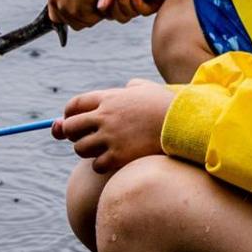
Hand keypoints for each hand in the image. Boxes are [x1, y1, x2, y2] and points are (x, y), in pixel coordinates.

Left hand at [52, 79, 176, 173]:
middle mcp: (105, 116)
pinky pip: (96, 165)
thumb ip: (132, 86)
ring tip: (102, 151)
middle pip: (70, 128)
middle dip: (73, 135)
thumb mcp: (148, 88)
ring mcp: (110, 137)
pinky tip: (113, 161)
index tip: (70, 122)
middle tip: (84, 139)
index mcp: (109, 98)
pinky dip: (101, 165)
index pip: (74, 105)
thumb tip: (127, 87)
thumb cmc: (167, 106)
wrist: (183, 124)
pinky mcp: (118, 156)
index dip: (68, 115)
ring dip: (88, 152)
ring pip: (80, 149)